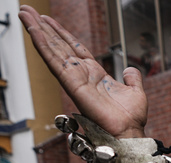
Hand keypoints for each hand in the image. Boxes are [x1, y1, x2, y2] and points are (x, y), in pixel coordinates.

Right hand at [20, 6, 147, 137]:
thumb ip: (132, 78)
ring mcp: (75, 78)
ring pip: (53, 50)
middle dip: (44, 27)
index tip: (48, 20)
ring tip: (25, 14)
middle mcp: (82, 74)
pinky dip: (43, 46)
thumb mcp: (135, 91)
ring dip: (38, 31)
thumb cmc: (131, 118)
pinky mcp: (71, 84)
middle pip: (59, 45)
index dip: (62, 33)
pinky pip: (55, 62)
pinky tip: (34, 32)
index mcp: (95, 74)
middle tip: (28, 11)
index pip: (74, 48)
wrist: (129, 131)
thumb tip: (130, 69)